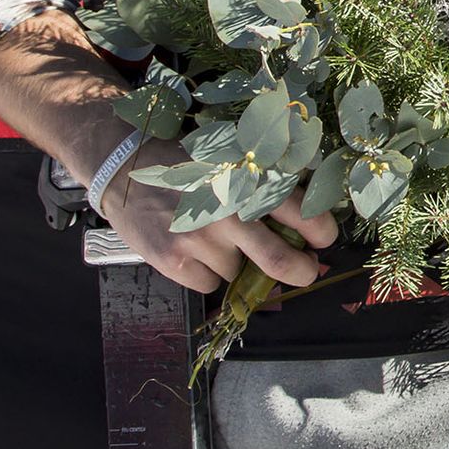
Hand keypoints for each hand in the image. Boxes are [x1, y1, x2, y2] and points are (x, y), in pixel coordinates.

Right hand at [0, 8, 336, 294]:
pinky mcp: (173, 261)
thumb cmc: (187, 168)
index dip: (322, 233)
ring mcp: (199, 239)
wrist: (125, 169)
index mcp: (247, 183)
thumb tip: (305, 226)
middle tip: (304, 270)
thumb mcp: (230, 164)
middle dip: (300, 271)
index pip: (302, 213)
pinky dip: (206, 274)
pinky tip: (190, 250)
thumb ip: (263, 190)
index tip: (323, 241)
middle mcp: (228, 212)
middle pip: (280, 260)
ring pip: (238, 272)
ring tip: (212, 238)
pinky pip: (209, 284)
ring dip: (235, 263)